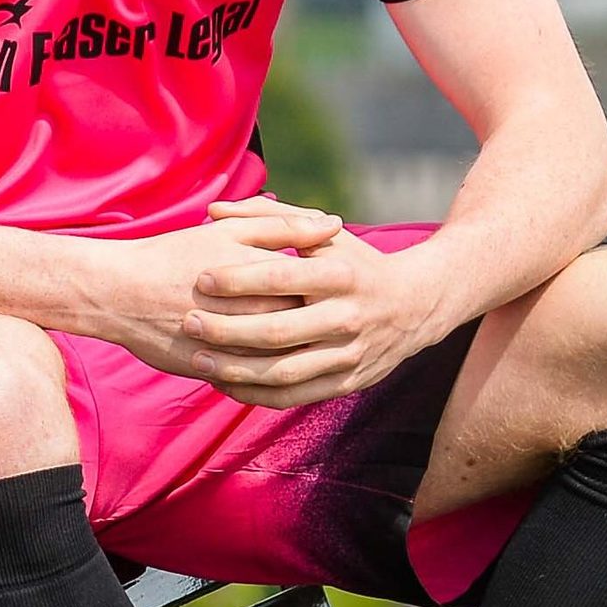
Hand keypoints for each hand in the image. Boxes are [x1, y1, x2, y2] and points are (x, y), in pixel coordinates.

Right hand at [73, 203, 346, 380]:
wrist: (120, 292)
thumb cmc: (177, 254)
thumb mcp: (231, 231)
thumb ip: (286, 226)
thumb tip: (335, 223)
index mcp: (264, 279)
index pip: (317, 290)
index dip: (330, 289)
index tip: (337, 285)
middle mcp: (253, 318)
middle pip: (305, 327)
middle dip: (319, 323)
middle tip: (327, 315)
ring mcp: (233, 349)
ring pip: (283, 359)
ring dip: (298, 353)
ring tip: (303, 341)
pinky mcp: (214, 372)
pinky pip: (253, 381)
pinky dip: (266, 375)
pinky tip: (273, 364)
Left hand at [182, 199, 447, 408]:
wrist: (417, 305)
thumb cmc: (358, 262)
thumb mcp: (325, 234)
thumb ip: (270, 219)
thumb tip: (214, 210)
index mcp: (340, 275)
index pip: (282, 277)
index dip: (239, 279)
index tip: (200, 278)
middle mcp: (347, 317)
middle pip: (277, 331)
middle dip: (227, 329)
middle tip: (189, 322)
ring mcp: (349, 355)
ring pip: (283, 372)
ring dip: (236, 369)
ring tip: (198, 359)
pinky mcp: (347, 383)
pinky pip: (295, 397)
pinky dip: (257, 394)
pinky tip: (226, 383)